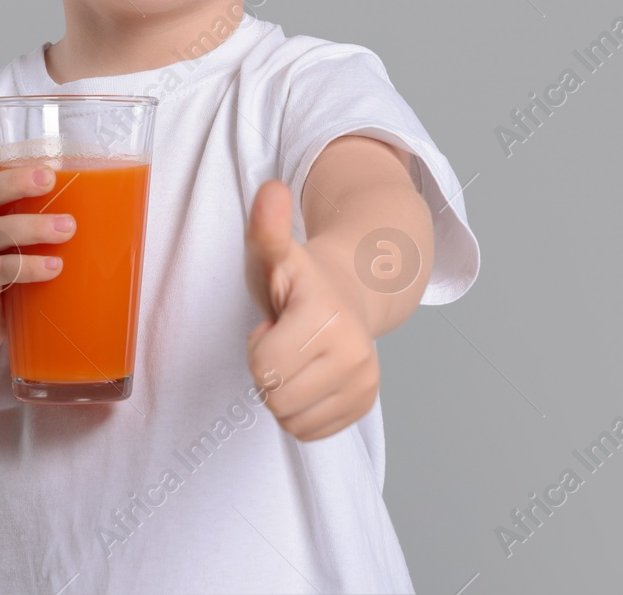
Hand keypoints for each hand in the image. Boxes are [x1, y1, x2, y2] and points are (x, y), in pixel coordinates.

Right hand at [0, 106, 71, 339]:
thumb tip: (122, 182)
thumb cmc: (11, 254)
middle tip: (49, 177)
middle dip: (15, 182)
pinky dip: (30, 267)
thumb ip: (46, 201)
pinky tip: (55, 267)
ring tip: (67, 227)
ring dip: (34, 228)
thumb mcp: (20, 221)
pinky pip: (1, 271)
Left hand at [243, 179, 379, 441]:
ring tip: (297, 354)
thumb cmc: (298, 276)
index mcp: (327, 316)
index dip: (258, 347)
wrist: (349, 289)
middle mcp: (355, 353)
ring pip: (290, 419)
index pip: (264, 368)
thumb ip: (266, 227)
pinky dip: (300, 410)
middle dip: (268, 372)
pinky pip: (309, 432)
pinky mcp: (365, 403)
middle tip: (285, 339)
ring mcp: (364, 382)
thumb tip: (271, 190)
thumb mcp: (272, 251)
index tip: (274, 323)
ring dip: (282, 391)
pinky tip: (309, 374)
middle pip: (275, 398)